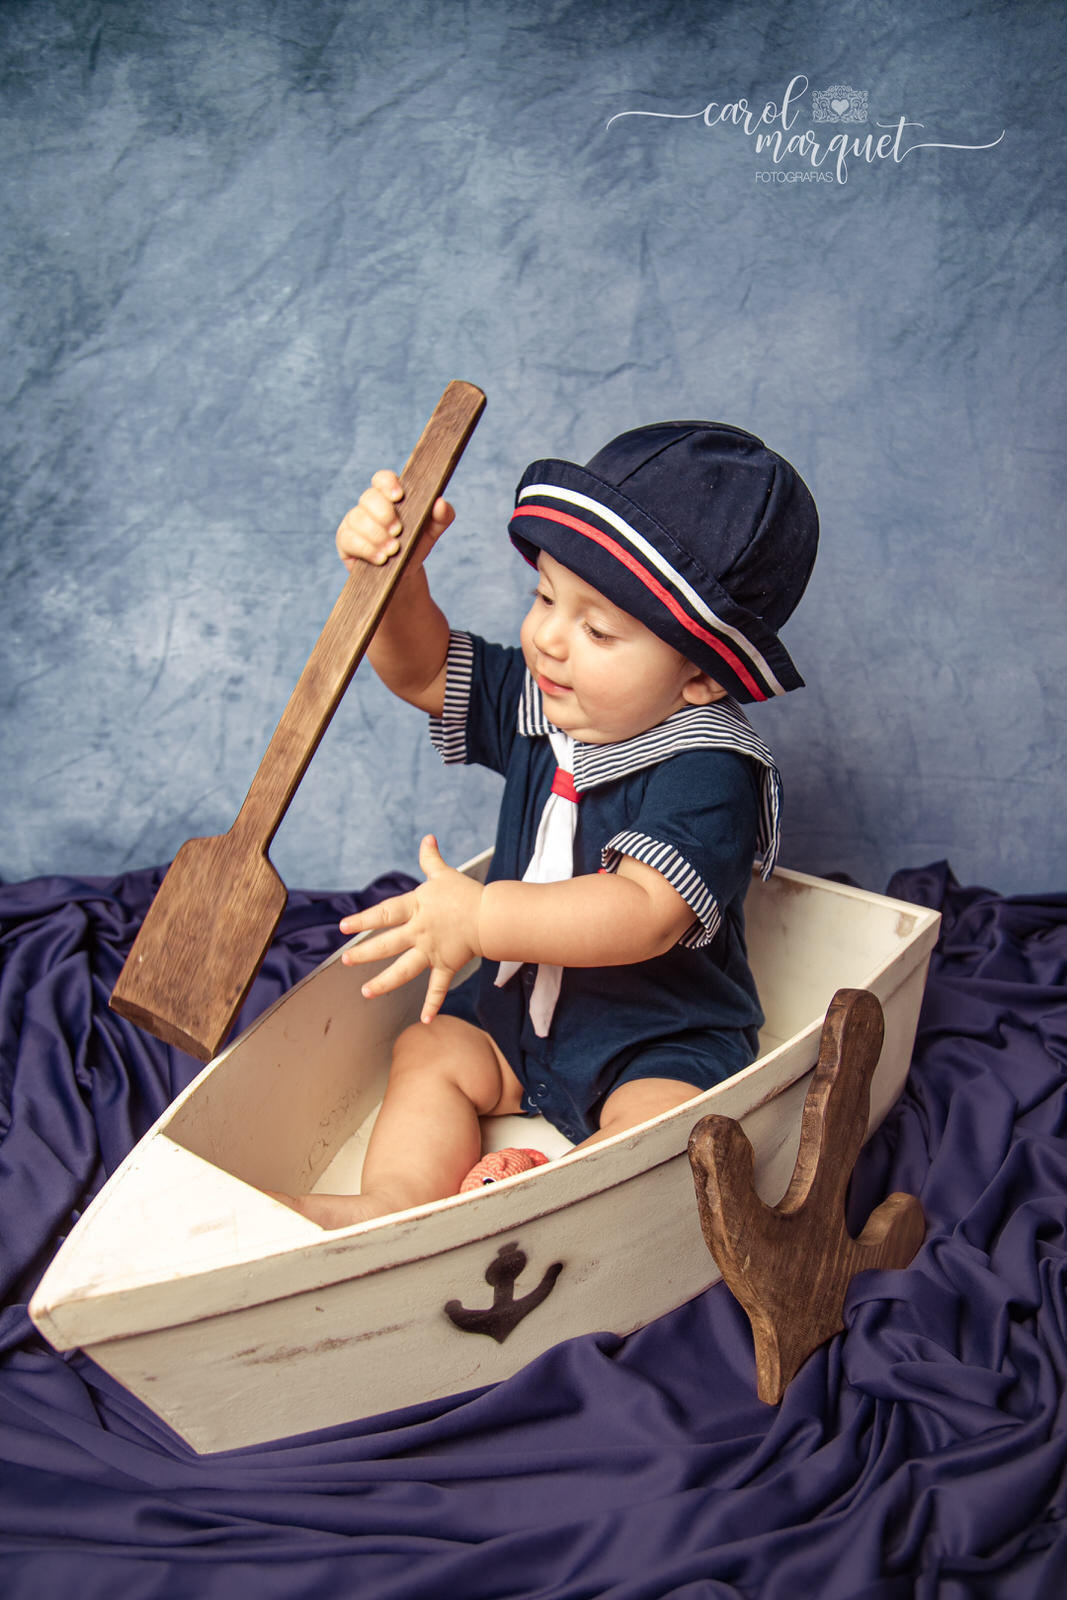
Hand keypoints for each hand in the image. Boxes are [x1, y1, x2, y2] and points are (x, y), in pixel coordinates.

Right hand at [335, 469, 454, 571]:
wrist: (402, 577)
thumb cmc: (415, 547)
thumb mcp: (431, 532)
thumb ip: (442, 516)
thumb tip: (441, 502)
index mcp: (389, 496)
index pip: (382, 478)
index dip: (388, 483)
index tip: (399, 497)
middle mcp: (369, 506)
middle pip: (368, 497)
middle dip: (384, 514)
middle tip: (398, 532)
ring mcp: (354, 522)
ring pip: (357, 518)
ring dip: (377, 535)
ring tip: (393, 550)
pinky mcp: (345, 541)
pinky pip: (349, 539)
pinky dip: (367, 549)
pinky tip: (381, 559)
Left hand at [339, 835, 481, 1021]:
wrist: (492, 915)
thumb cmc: (466, 893)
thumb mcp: (444, 874)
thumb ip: (430, 858)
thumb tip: (427, 838)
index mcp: (416, 908)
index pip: (384, 913)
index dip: (362, 920)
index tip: (343, 928)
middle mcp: (419, 932)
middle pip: (387, 944)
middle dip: (364, 953)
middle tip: (346, 961)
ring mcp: (432, 951)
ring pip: (404, 969)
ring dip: (385, 982)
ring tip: (366, 992)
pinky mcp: (447, 965)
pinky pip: (438, 987)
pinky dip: (432, 1003)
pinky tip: (424, 1020)